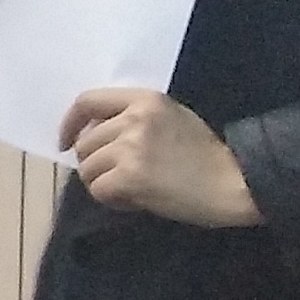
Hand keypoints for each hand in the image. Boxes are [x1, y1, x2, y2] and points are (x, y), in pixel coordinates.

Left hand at [59, 87, 261, 226]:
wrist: (234, 181)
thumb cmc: (205, 155)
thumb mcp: (172, 119)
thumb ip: (134, 119)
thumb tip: (93, 135)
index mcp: (145, 99)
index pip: (87, 101)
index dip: (70, 123)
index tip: (65, 142)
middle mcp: (133, 118)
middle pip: (85, 143)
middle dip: (96, 164)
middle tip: (122, 177)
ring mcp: (130, 147)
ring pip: (87, 169)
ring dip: (103, 183)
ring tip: (134, 188)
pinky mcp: (129, 176)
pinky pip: (98, 190)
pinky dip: (112, 200)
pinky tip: (136, 199)